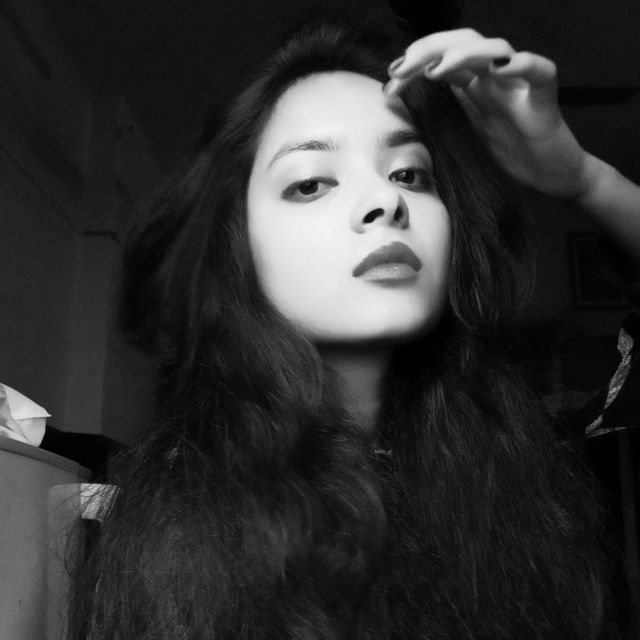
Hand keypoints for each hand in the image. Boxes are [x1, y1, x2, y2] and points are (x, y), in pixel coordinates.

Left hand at [385, 29, 594, 198]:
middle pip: (462, 43)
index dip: (412, 66)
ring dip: (463, 53)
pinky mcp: (544, 100)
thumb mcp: (459, 140)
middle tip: (399, 70)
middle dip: (427, 49)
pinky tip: (500, 68)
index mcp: (471, 87)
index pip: (439, 59)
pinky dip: (523, 64)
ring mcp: (518, 85)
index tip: (389, 89)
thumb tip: (395, 123)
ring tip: (436, 69)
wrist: (547, 178)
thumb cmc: (504, 158)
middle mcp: (493, 78)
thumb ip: (436, 123)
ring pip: (496, 48)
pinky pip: (540, 71)